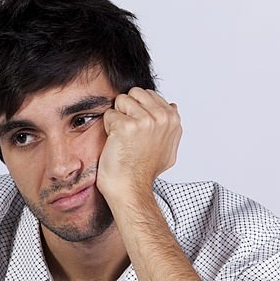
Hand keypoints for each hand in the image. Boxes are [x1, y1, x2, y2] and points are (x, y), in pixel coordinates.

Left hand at [97, 87, 180, 201]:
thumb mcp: (168, 147)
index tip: (138, 131)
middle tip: (127, 133)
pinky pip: (109, 114)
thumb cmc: (144, 171)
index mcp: (172, 119)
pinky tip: (115, 142)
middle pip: (134, 93)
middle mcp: (162, 118)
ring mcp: (146, 121)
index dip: (137, 110)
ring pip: (120, 101)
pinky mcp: (127, 126)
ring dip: (116, 118)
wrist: (130, 187)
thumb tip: (172, 106)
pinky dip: (107, 127)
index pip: (148, 94)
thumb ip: (170, 126)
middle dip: (126, 109)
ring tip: (121, 137)